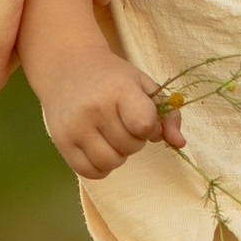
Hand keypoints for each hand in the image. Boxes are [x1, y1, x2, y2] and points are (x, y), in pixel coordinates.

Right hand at [42, 49, 180, 177]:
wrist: (67, 68)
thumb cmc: (112, 78)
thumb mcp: (144, 86)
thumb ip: (168, 114)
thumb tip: (179, 143)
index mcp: (118, 89)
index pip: (144, 125)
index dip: (149, 127)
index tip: (141, 117)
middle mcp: (94, 108)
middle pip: (130, 147)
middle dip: (133, 139)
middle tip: (122, 123)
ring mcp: (75, 126)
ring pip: (111, 162)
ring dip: (118, 155)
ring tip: (111, 136)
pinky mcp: (61, 141)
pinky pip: (90, 172)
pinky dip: (100, 166)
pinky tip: (99, 148)